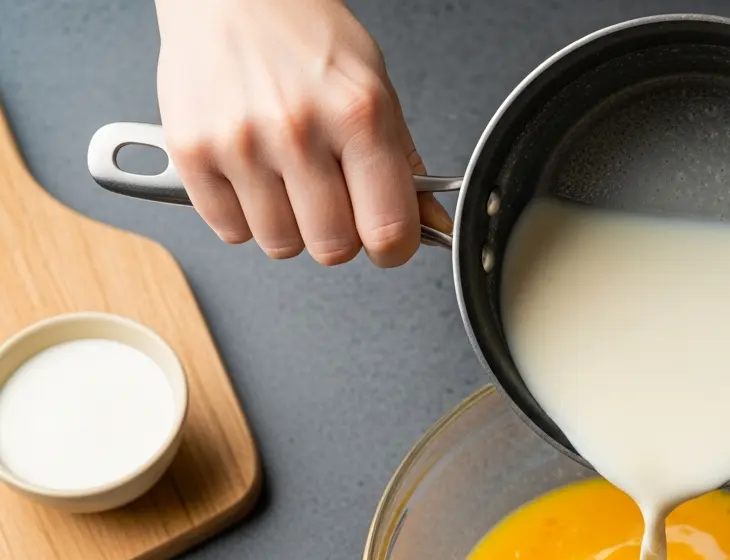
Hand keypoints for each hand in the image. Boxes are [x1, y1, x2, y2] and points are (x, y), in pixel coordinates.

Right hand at [154, 0, 451, 265]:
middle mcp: (298, 129)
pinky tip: (252, 175)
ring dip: (290, 227)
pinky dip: (244, 216)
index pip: (388, 230)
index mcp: (358, 114)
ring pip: (280, 245)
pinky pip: (230, 230)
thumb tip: (431, 224)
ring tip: (288, 179)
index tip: (386, 240)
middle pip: (333, 247)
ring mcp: (240, 142)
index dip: (393, 248)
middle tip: (332, 200)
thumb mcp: (376, 90)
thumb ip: (404, 165)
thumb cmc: (306, 36)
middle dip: (339, 235)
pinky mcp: (192, 151)